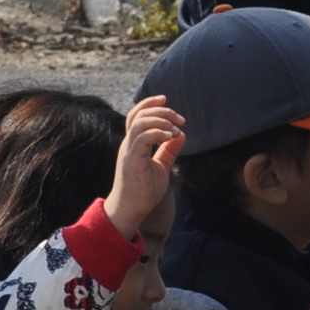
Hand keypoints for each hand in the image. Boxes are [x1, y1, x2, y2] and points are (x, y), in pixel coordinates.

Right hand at [106, 97, 183, 235]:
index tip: (166, 99)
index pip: (137, 115)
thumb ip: (169, 150)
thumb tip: (181, 135)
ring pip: (139, 123)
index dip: (150, 103)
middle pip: (139, 115)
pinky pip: (142, 139)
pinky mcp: (132, 161)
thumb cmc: (144, 189)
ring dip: (160, 121)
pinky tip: (170, 136)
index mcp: (134, 143)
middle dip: (161, 111)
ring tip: (176, 129)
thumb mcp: (161, 166)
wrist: (132, 210)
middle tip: (181, 119)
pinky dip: (157, 133)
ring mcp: (129, 152)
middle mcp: (129, 144)